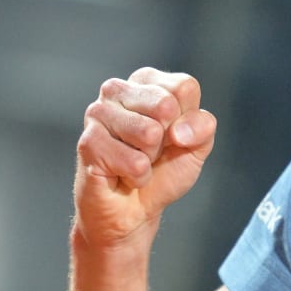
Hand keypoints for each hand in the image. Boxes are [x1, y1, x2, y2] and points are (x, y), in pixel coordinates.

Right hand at [73, 68, 216, 247]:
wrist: (136, 209)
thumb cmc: (165, 169)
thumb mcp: (198, 145)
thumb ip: (203, 126)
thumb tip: (179, 131)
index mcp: (147, 81)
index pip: (184, 87)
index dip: (188, 120)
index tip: (173, 134)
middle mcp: (117, 89)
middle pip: (166, 105)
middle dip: (167, 139)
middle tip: (152, 150)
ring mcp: (98, 113)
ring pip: (149, 132)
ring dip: (150, 158)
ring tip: (136, 160)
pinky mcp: (87, 142)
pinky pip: (135, 162)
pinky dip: (138, 177)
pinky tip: (122, 174)